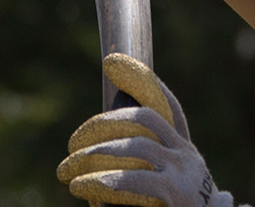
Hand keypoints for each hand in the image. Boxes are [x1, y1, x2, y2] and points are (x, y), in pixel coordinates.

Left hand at [58, 54, 236, 206]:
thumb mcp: (161, 187)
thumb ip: (138, 167)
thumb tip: (94, 153)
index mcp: (184, 151)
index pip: (166, 106)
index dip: (140, 80)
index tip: (113, 62)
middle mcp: (187, 156)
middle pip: (144, 119)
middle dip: (102, 124)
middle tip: (73, 144)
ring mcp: (185, 172)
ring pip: (137, 146)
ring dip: (95, 155)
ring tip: (67, 170)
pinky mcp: (177, 193)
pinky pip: (135, 179)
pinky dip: (104, 180)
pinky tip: (82, 185)